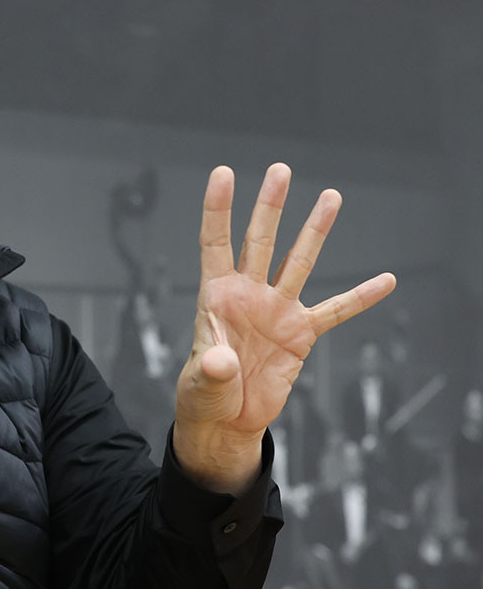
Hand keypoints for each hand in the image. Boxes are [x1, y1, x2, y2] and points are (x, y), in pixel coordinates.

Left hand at [174, 163, 395, 492]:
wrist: (226, 419)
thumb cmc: (204, 395)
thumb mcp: (202, 384)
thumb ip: (212, 370)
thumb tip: (222, 361)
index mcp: (216, 296)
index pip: (216, 243)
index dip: (218, 209)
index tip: (223, 173)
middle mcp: (248, 294)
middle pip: (260, 241)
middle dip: (270, 205)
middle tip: (281, 169)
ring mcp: (276, 311)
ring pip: (298, 263)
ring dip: (315, 231)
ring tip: (331, 196)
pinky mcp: (300, 335)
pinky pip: (335, 311)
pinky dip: (360, 298)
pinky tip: (385, 281)